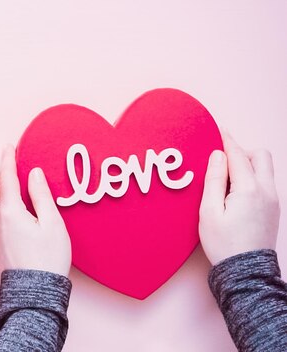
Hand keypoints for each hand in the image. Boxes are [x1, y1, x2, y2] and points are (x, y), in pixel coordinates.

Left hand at [0, 145, 71, 276]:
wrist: (35, 292)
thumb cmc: (48, 259)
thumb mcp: (52, 224)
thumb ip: (41, 196)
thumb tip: (34, 174)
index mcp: (9, 213)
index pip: (5, 178)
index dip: (7, 159)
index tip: (9, 147)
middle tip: (7, 176)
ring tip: (7, 190)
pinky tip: (7, 208)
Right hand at [199, 133, 280, 264]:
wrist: (245, 272)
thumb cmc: (224, 244)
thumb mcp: (209, 211)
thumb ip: (214, 180)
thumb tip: (218, 156)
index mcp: (248, 189)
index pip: (237, 155)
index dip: (226, 140)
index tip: (218, 129)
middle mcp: (266, 191)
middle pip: (259, 156)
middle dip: (241, 152)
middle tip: (221, 160)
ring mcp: (273, 200)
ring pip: (264, 169)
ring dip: (246, 165)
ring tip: (225, 179)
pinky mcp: (273, 209)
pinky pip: (264, 183)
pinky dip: (251, 178)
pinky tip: (234, 192)